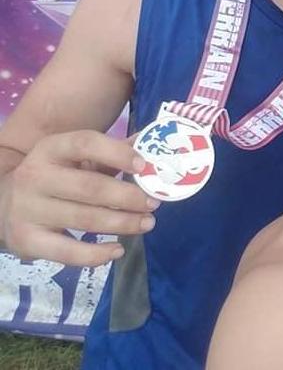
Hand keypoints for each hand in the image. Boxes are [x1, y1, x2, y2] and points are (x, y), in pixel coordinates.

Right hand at [0, 130, 159, 266]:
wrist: (3, 200)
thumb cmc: (54, 174)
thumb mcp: (76, 157)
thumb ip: (111, 151)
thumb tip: (148, 143)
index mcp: (51, 148)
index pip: (86, 143)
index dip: (117, 154)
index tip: (144, 166)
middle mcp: (36, 176)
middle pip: (91, 187)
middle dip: (128, 197)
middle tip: (153, 203)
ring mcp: (28, 210)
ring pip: (84, 219)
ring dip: (122, 223)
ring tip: (147, 223)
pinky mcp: (26, 240)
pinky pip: (66, 252)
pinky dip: (95, 254)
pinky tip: (117, 250)